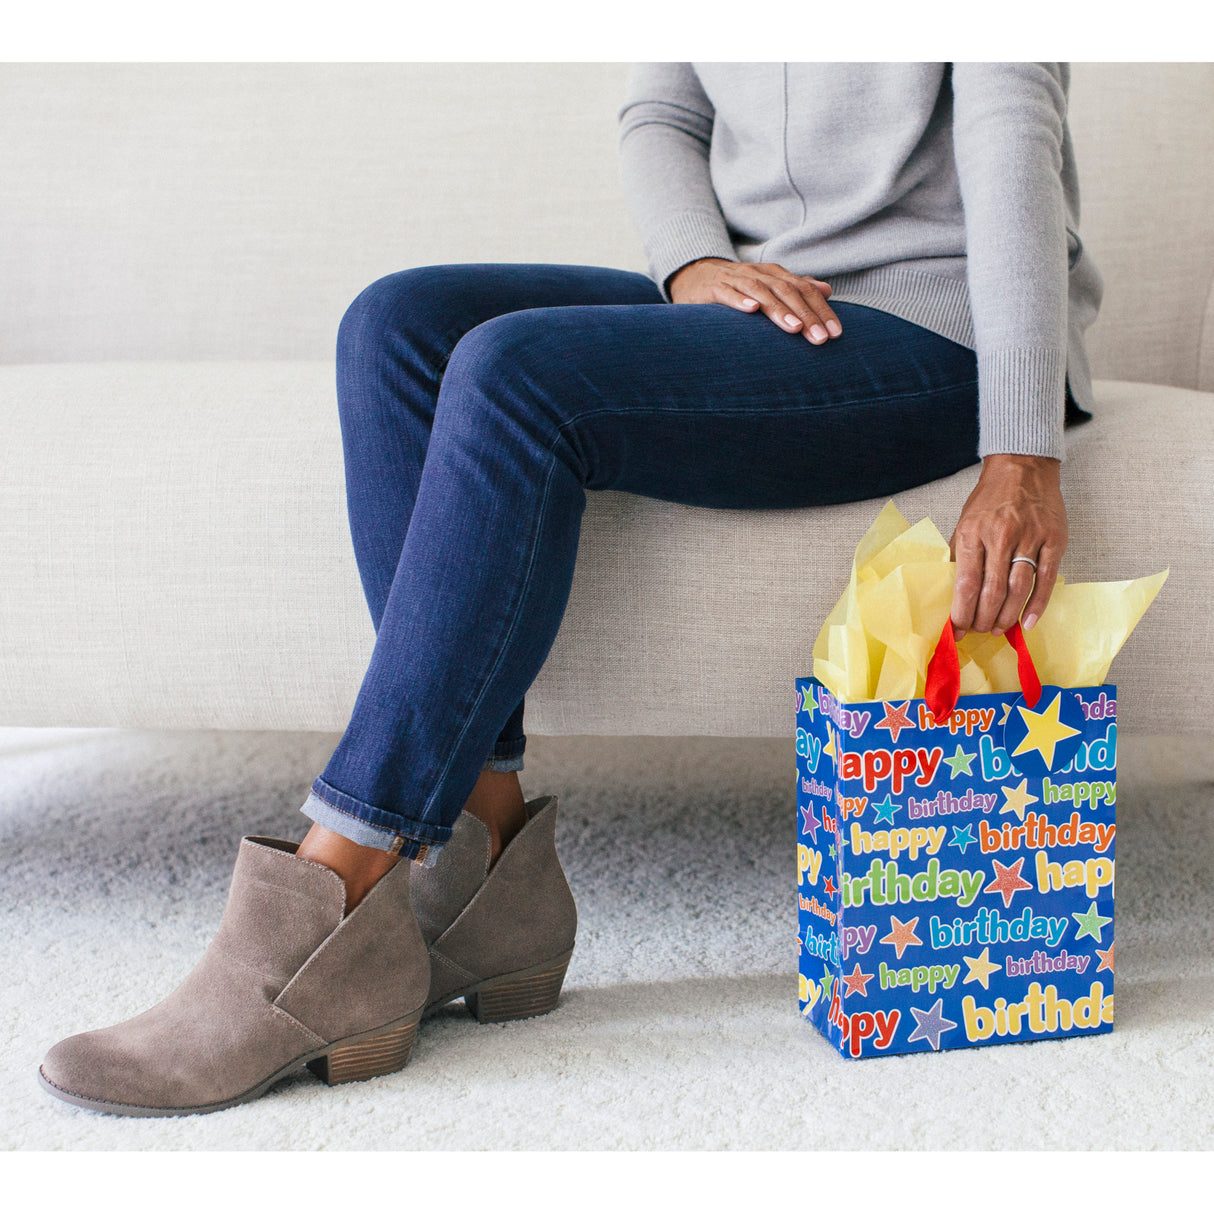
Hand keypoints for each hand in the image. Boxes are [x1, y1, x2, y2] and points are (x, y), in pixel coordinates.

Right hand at [667, 258, 842, 344]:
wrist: (695, 275)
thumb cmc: (738, 286)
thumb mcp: (769, 284)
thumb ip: (796, 287)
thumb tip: (826, 290)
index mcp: (775, 275)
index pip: (804, 290)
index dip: (821, 310)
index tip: (836, 333)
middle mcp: (759, 274)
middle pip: (787, 292)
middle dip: (806, 315)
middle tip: (820, 339)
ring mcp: (735, 280)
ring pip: (761, 292)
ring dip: (779, 310)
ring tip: (794, 328)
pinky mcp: (714, 288)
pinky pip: (728, 293)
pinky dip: (739, 300)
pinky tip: (751, 310)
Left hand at [949, 454, 1066, 638]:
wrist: (1022, 467)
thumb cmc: (990, 500)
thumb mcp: (963, 523)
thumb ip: (959, 556)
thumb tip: (950, 594)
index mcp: (972, 533)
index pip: (966, 583)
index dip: (961, 612)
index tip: (957, 630)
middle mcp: (1001, 536)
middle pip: (992, 591)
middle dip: (984, 619)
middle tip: (980, 632)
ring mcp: (1030, 538)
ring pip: (1018, 589)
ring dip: (1007, 616)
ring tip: (998, 629)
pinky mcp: (1054, 540)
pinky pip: (1046, 580)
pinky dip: (1037, 605)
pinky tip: (1028, 622)